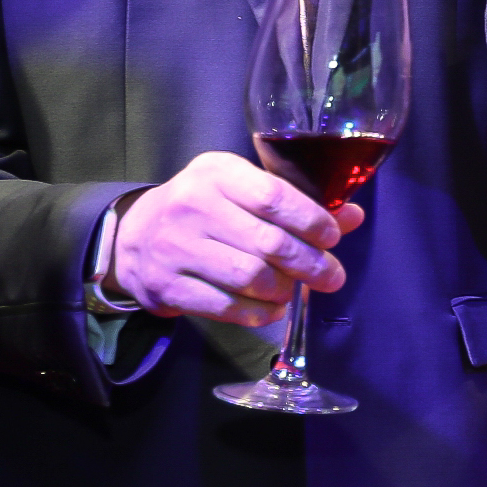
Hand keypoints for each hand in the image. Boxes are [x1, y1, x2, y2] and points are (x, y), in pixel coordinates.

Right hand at [108, 151, 363, 325]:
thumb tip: (353, 217)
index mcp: (217, 173)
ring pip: (249, 277)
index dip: (312, 220)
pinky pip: (224, 307)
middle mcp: (192, 206)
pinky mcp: (165, 286)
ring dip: (284, 289)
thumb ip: (296, 199)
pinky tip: (273, 310)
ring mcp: (175, 248)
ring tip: (296, 290)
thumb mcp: (242, 187)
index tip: (333, 237)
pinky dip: (257, 313)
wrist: (133, 235)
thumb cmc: (204, 206)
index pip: (274, 196)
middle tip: (332, 276)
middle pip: (267, 242)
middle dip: (309, 263)